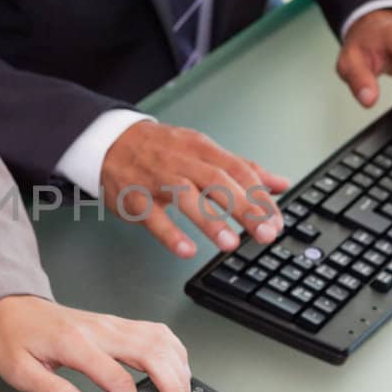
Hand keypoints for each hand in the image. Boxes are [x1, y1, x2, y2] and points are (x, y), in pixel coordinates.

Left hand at [0, 295, 190, 391]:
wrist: (11, 308)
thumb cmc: (14, 339)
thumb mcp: (18, 372)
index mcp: (76, 343)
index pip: (118, 380)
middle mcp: (101, 330)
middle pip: (152, 355)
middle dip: (174, 390)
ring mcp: (113, 324)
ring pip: (161, 341)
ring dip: (179, 372)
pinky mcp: (118, 324)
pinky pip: (157, 333)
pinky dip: (175, 353)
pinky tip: (179, 371)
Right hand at [99, 121, 289, 258]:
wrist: (110, 140)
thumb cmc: (161, 149)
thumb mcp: (203, 149)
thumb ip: (242, 168)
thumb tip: (281, 184)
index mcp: (203, 149)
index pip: (239, 171)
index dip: (260, 196)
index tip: (276, 221)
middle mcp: (183, 162)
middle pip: (218, 182)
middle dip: (244, 209)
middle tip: (265, 234)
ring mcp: (158, 179)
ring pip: (186, 197)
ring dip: (210, 221)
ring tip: (230, 245)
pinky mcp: (135, 197)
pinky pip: (153, 216)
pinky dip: (170, 234)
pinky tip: (186, 250)